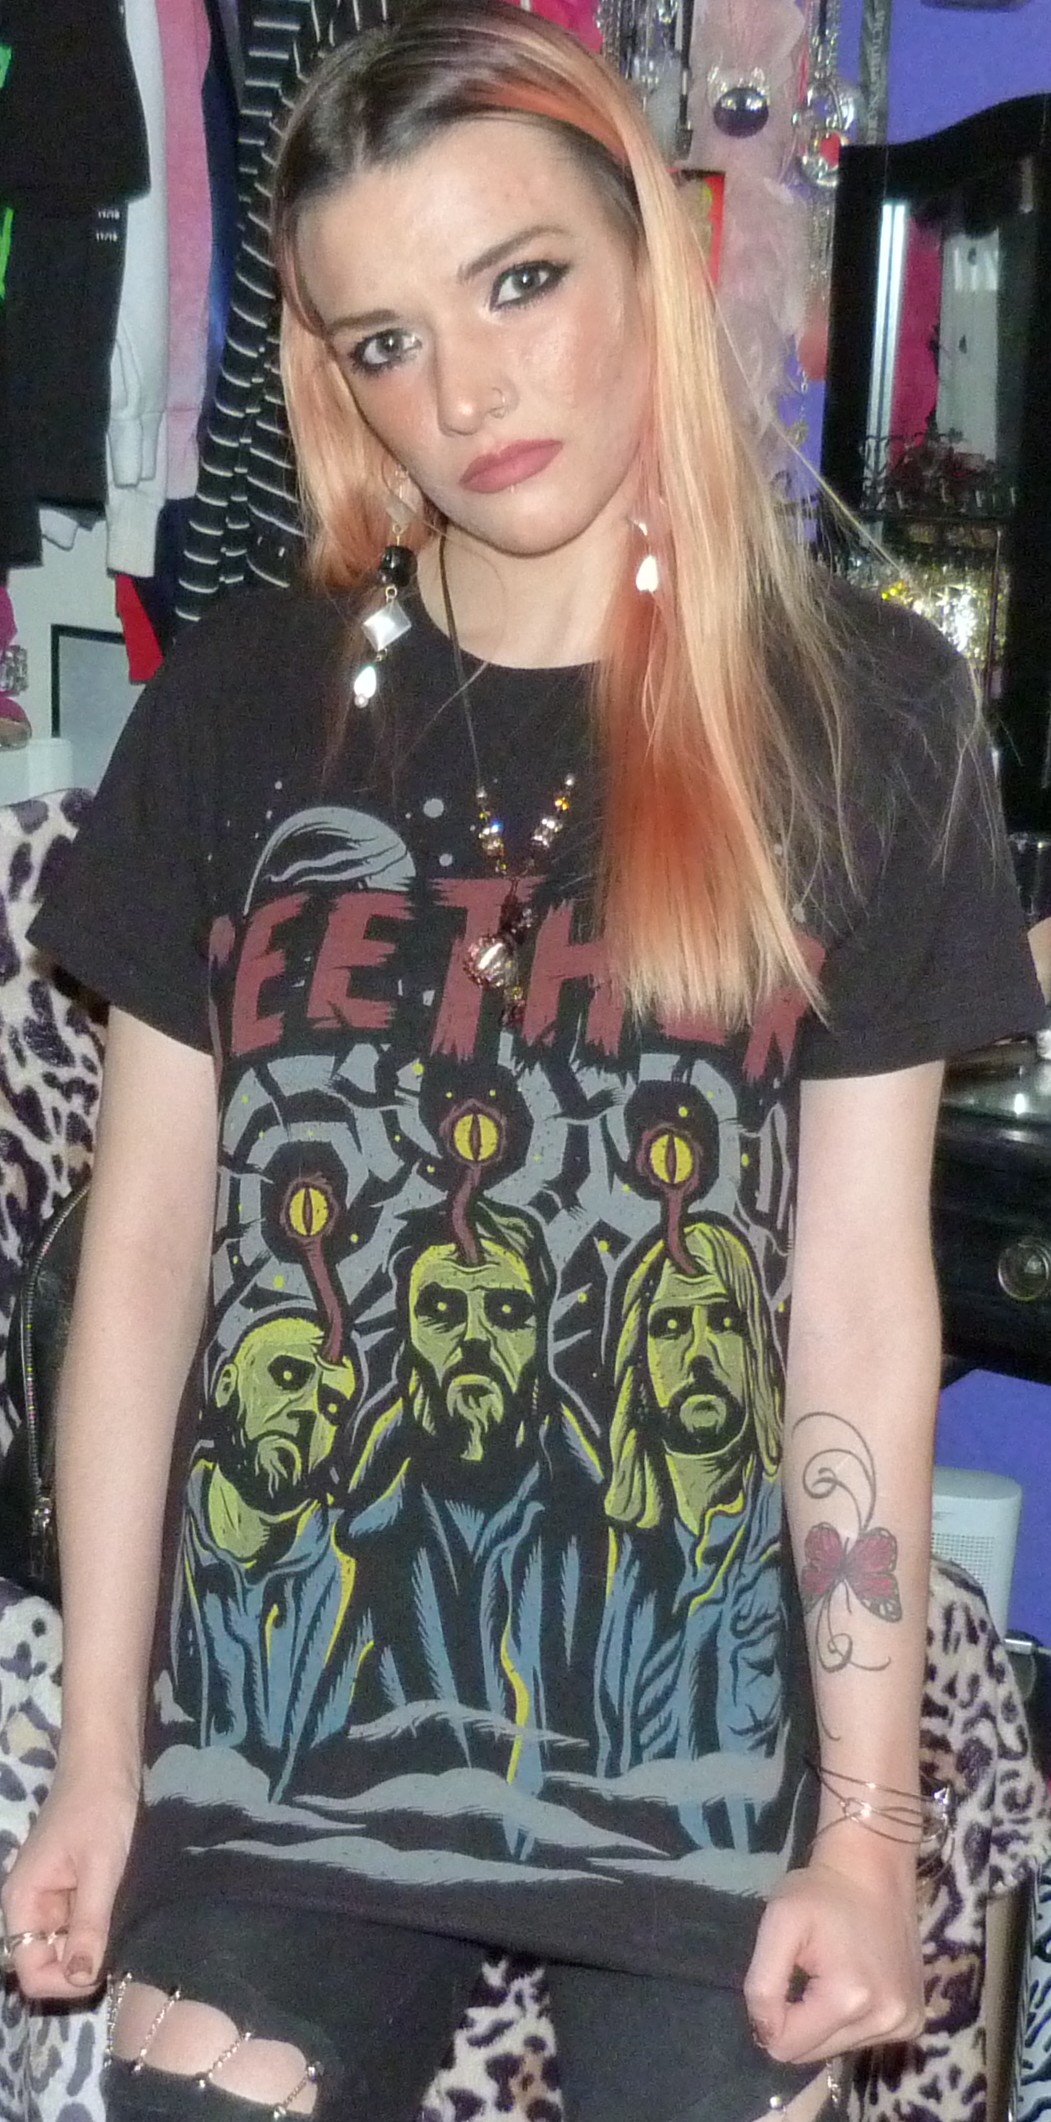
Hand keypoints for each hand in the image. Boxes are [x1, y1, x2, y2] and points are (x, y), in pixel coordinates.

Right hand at [1, 1760, 138, 2000]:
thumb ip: (89, 1924)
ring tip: (126, 1928)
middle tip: (121, 1947)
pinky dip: (102, 1928)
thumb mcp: (101, 1867)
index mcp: (22, 1902)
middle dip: (82, 1966)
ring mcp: (52, 1900)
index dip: (64, 1981)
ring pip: (69, 1948)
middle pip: (49, 1964)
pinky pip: (82, 1926)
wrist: (108, 1762)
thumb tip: (80, 1979)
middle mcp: (31, 1907)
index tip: (103, 1967)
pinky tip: (124, 1916)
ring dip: (95, 1947)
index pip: (31, 1973)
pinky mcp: (73, 1890)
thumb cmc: (100, 1807)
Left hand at [743, 1838, 924, 2066]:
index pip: (788, 2047)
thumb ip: (762, 1985)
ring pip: (838, 2049)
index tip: (782, 1976)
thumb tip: (765, 2033)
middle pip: (813, 2054)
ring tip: (833, 1973)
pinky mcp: (915, 2020)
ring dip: (825, 2019)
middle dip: (800, 2019)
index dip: (772, 2016)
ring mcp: (906, 2023)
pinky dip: (850, 2017)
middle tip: (807, 1973)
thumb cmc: (820, 1892)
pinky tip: (855, 1980)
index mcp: (850, 2000)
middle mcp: (886, 2022)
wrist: (874, 1869)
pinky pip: (863, 2039)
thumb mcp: (778, 1924)